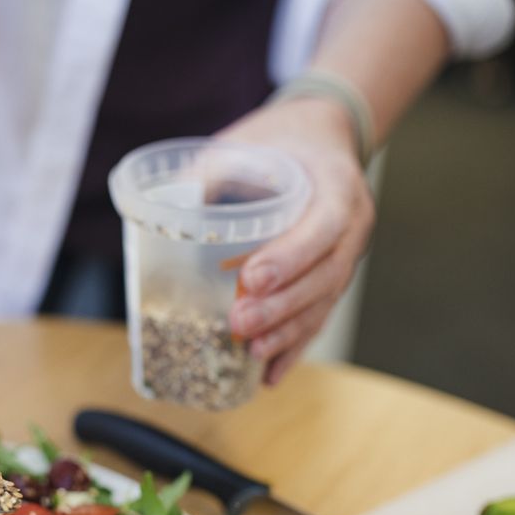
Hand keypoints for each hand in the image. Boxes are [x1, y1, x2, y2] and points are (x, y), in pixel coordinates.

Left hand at [216, 97, 374, 384]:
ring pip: (323, 303)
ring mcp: (346, 256)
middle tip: (239, 322)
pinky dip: (292, 348)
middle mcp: (352, 226)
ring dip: (287, 333)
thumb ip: (211, 171)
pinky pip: (316, 318)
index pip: (323, 227)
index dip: (290, 257)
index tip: (252, 278)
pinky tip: (268, 375)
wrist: (321, 139)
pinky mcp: (331, 279)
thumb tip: (162, 205)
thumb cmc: (280, 141)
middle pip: (326, 276)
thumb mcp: (248, 140)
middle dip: (282, 305)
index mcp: (338, 186)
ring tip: (252, 352)